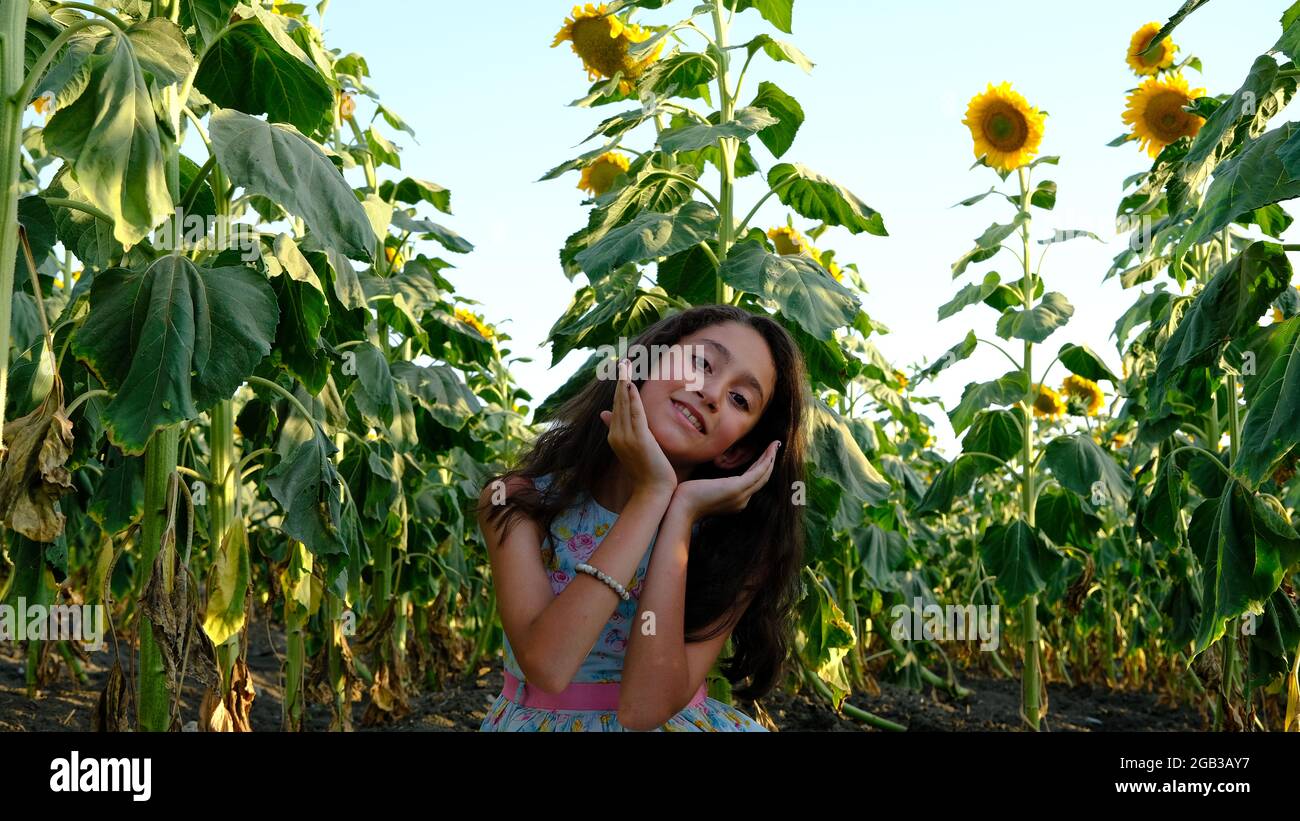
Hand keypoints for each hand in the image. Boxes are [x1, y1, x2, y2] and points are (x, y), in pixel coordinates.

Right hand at [599, 359, 677, 494]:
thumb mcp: (631, 447)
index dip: (618, 388)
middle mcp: (616, 435)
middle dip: (620, 380)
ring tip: (625, 365)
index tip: (621, 370)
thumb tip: (604, 413)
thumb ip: (619, 429)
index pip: (616, 407)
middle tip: (623, 361)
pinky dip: (631, 399)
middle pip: (618, 402)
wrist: (652, 490)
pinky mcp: (638, 439)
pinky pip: (634, 414)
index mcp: (614, 437)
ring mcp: (625, 437)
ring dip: (624, 383)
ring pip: (624, 405)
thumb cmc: (646, 471)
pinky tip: (629, 385)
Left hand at [669, 440, 779, 524]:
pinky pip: (758, 472)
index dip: (760, 468)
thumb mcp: (704, 491)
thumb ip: (713, 486)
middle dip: (769, 462)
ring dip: (770, 459)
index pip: (752, 483)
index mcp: (735, 501)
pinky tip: (770, 451)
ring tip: (775, 445)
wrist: (681, 508)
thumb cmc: (687, 499)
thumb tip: (710, 480)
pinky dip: (766, 460)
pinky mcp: (737, 488)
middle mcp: (742, 500)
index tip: (765, 456)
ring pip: (763, 475)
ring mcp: (741, 495)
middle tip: (775, 447)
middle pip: (762, 479)